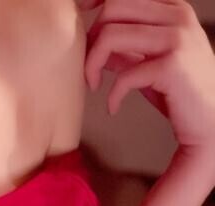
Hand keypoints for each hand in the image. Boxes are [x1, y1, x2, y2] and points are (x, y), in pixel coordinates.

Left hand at [76, 0, 214, 154]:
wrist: (210, 119)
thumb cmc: (180, 92)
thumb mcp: (150, 62)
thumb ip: (127, 48)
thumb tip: (96, 40)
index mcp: (171, 8)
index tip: (80, 9)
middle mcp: (176, 16)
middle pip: (113, 8)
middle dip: (91, 39)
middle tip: (90, 68)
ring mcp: (176, 38)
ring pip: (111, 36)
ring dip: (92, 65)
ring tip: (93, 85)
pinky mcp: (173, 65)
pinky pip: (124, 75)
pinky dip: (112, 95)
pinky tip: (112, 107)